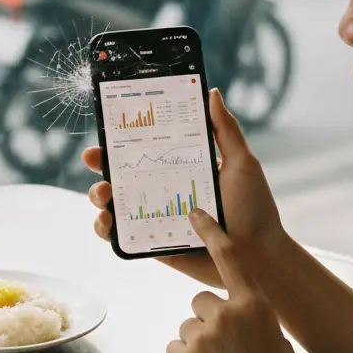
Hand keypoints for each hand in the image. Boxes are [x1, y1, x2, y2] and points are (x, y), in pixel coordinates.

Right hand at [84, 88, 286, 288]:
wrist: (259, 260)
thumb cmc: (255, 211)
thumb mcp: (242, 164)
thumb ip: (225, 130)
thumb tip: (211, 92)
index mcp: (182, 168)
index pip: (147, 148)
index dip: (123, 138)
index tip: (108, 128)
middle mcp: (164, 190)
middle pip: (122, 173)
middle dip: (101, 163)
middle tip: (94, 158)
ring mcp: (155, 218)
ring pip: (115, 203)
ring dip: (98, 194)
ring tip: (103, 193)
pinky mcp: (151, 245)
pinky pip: (119, 236)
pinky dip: (104, 228)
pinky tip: (107, 221)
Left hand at [171, 206, 311, 352]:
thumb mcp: (275, 339)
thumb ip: (252, 318)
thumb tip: (235, 314)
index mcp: (253, 304)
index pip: (227, 258)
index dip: (211, 233)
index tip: (195, 213)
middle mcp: (224, 314)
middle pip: (202, 302)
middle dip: (211, 322)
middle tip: (231, 351)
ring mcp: (200, 336)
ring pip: (188, 327)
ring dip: (200, 344)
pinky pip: (176, 349)